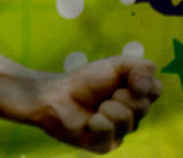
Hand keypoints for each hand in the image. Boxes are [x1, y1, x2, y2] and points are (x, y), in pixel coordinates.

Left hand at [32, 55, 160, 152]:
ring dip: (107, 107)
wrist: (55, 93)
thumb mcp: (113, 65)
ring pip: (126, 120)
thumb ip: (137, 66)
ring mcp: (119, 134)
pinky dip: (97, 122)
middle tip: (104, 94)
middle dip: (120, 94)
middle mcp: (132, 118)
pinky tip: (88, 121)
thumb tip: (152, 76)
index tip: (128, 79)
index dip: (142, 82)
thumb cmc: (85, 81)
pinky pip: (109, 132)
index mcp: (137, 99)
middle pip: (142, 106)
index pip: (155, 90)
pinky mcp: (103, 145)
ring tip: (95, 107)